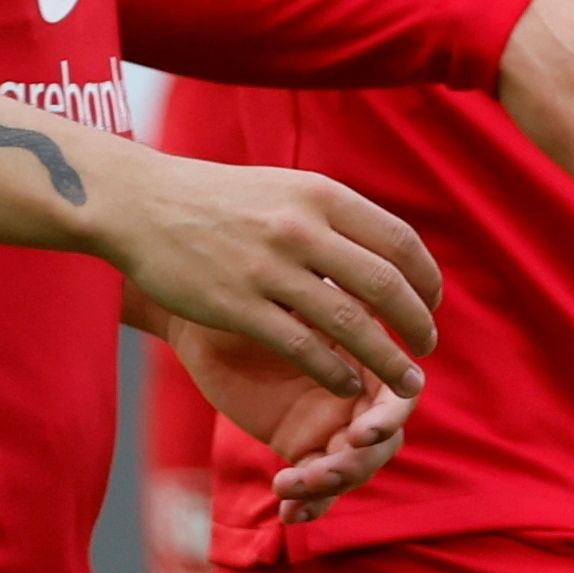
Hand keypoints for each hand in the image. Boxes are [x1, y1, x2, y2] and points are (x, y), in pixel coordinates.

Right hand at [109, 151, 439, 405]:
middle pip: (385, 285)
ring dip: (388, 358)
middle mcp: (301, 229)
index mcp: (321, 195)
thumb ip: (335, 218)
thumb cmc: (217, 199)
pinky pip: (303, 348)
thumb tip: (387, 253)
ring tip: (407, 382)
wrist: (140, 203)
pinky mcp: (237, 306)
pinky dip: (335, 371)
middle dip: (417, 324)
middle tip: (428, 348)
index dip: (426, 278)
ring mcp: (269, 269)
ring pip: (351, 323)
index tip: (433, 303)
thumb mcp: (286, 188)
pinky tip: (348, 384)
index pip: (399, 241)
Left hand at [163, 314, 415, 520]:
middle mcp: (358, 394)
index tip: (362, 432)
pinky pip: (317, 485)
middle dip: (357, 462)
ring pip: (352, 468)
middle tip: (323, 469)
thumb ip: (333, 308)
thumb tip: (369, 306)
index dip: (389, 418)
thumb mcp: (293, 298)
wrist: (207, 315)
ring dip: (329, 484)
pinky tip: (287, 514)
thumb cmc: (251, 291)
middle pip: (382, 443)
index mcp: (369, 357)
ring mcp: (332, 424)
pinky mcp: (303, 446)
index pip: (400, 396)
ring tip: (289, 485)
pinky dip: (309, 503)